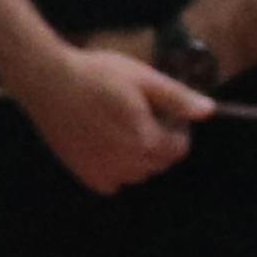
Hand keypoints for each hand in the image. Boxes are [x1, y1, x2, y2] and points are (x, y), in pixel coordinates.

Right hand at [18, 27, 208, 194]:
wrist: (47, 81)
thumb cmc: (97, 74)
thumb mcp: (143, 78)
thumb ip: (178, 98)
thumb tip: (209, 112)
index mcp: (146, 141)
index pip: (179, 148)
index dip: (176, 128)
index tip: (161, 110)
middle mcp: (128, 164)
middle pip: (159, 162)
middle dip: (157, 142)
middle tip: (138, 115)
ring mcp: (104, 172)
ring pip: (137, 173)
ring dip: (137, 156)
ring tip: (119, 127)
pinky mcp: (84, 173)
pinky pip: (112, 181)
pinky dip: (114, 168)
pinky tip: (103, 144)